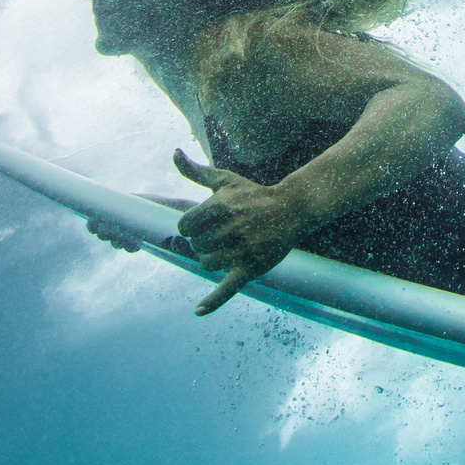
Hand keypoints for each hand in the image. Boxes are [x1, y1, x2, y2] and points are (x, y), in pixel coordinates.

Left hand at [171, 150, 311, 315]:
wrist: (291, 209)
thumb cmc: (252, 194)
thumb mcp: (225, 180)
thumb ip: (196, 171)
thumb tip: (174, 154)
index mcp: (220, 207)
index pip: (184, 227)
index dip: (190, 227)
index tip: (203, 225)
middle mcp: (230, 228)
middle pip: (195, 246)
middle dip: (204, 242)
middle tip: (222, 234)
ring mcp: (241, 250)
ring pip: (206, 264)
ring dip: (212, 259)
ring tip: (227, 249)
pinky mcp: (251, 267)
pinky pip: (228, 288)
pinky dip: (213, 302)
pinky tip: (198, 311)